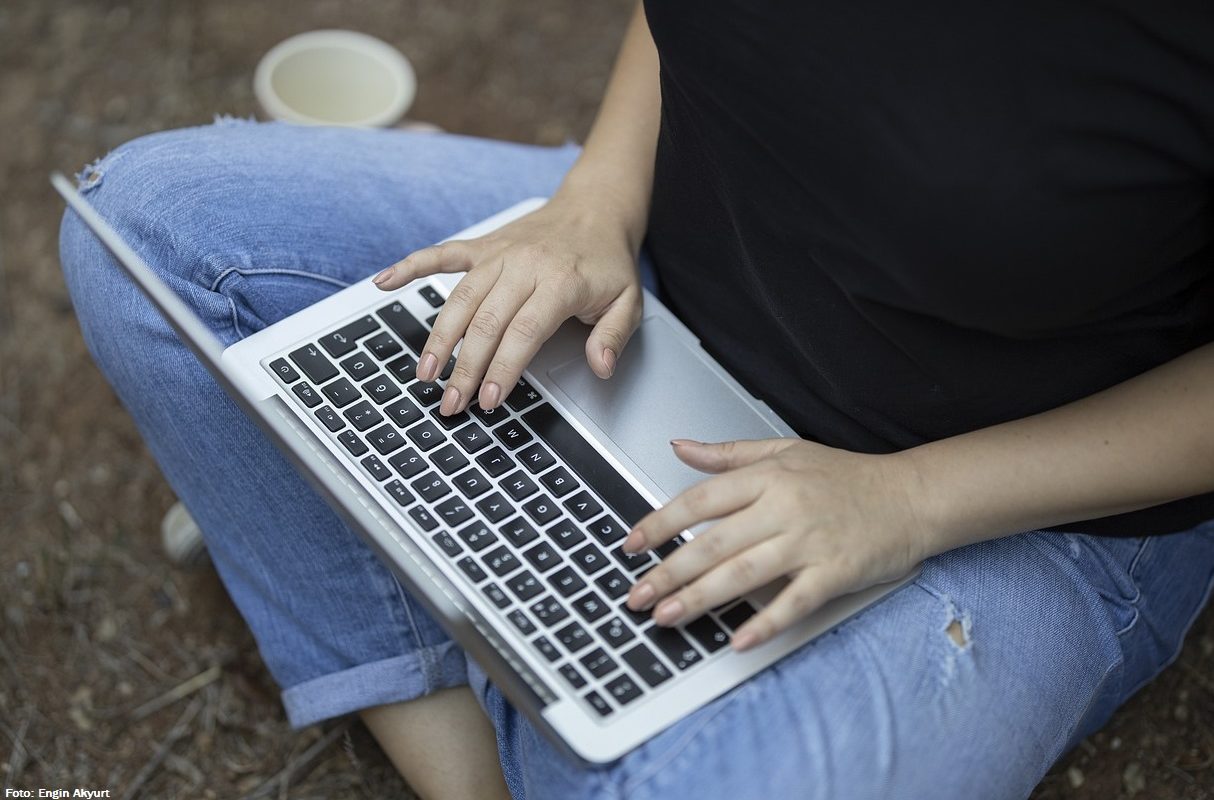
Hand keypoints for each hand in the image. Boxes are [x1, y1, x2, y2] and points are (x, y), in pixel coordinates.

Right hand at [372, 191, 643, 414]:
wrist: (595, 209)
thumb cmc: (607, 261)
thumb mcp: (628, 300)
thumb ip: (614, 336)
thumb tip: (601, 367)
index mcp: (560, 281)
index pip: (524, 331)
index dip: (503, 367)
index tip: (489, 398)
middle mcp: (524, 265)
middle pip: (486, 321)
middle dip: (465, 367)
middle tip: (452, 402)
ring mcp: (499, 254)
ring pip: (460, 297)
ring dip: (438, 337)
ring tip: (425, 373)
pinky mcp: (484, 245)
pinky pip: (443, 254)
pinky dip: (411, 267)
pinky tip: (384, 283)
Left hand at [622, 438, 928, 650]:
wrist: (912, 496)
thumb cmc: (848, 477)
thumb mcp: (786, 451)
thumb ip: (728, 454)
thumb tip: (681, 446)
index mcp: (768, 478)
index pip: (700, 501)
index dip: (660, 524)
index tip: (631, 545)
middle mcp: (784, 508)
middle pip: (713, 543)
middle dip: (668, 572)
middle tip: (636, 596)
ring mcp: (809, 542)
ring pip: (743, 573)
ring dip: (700, 599)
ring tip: (667, 618)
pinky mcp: (835, 573)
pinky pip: (794, 602)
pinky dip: (765, 623)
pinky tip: (737, 641)